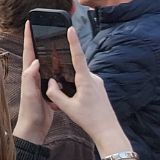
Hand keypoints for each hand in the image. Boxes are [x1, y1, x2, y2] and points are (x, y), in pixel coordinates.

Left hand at [13, 26, 52, 145]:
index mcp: (29, 74)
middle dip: (40, 41)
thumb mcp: (29, 94)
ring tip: (58, 43)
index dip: (29, 37)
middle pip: (38, 55)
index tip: (29, 23)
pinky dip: (60, 70)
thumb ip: (30, 78)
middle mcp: (34, 77)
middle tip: (45, 28)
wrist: (34, 130)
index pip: (29, 52)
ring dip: (52, 55)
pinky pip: (56, 77)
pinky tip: (67, 67)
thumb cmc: (30, 112)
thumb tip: (35, 60)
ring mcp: (42, 84)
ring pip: (48, 65)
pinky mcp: (50, 92)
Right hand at [42, 30, 131, 159]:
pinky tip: (77, 102)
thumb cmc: (89, 119)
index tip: (70, 29)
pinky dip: (77, 88)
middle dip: (66, 72)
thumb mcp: (67, 107)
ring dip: (72, 84)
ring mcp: (98, 83)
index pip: (78, 56)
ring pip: (79, 77)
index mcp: (86, 80)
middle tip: (59, 82)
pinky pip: (85, 82)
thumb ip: (55, 93)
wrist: (108, 130)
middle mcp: (94, 78)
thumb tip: (51, 82)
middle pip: (76, 68)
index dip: (73, 42)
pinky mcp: (99, 88)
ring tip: (71, 101)